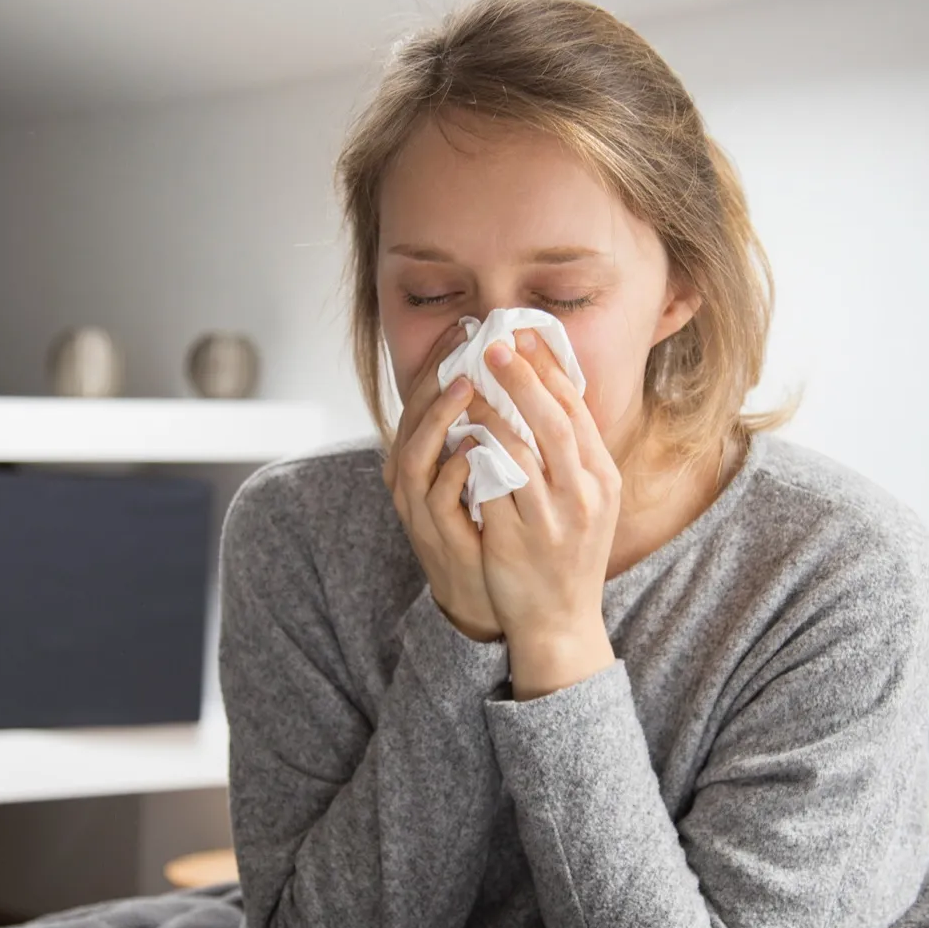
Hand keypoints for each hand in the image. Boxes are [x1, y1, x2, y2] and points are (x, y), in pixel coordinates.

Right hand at [381, 323, 501, 642]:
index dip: (440, 361)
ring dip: (438, 419)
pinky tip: (475, 448)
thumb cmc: (492, 531)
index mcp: (427, 459)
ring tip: (465, 386)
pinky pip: (437, 499)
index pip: (425, 399)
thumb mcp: (489, 474)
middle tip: (462, 343)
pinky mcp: (438, 537)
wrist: (492, 600)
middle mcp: (414, 480)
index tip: (465, 327)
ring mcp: (422, 510)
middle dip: (434, 378)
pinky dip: (453, 471)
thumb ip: (493, 432)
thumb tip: (517, 382)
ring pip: (414, 455)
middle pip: (411, 418)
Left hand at [467, 328, 620, 695]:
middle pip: (554, 421)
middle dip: (522, 378)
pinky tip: (460, 435)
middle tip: (492, 345)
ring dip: (491, 411)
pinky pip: (494, 486)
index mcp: (602, 478)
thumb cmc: (567, 555)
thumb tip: (547, 397)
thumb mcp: (587, 502)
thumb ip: (572, 457)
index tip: (525, 336)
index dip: (550, 370)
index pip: (577, 410)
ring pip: (521, 450)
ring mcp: (552, 518)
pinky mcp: (519, 538)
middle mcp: (584, 494)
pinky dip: (477, 455)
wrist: (561, 621)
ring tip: (467, 385)